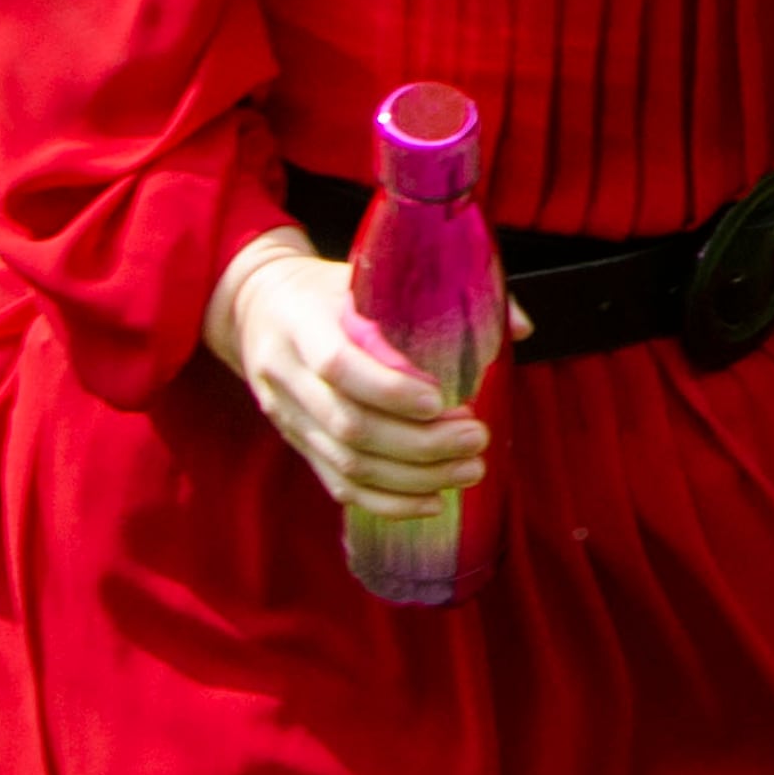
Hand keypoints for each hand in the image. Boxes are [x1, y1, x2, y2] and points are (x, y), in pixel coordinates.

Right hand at [205, 236, 518, 520]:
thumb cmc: (327, 287)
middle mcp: (287, 376)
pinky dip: (387, 502)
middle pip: (349, 426)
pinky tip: (431, 501)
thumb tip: (518, 327)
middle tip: (477, 437)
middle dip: (419, 442)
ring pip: (347, 464)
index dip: (389, 389)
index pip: (338, 365)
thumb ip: (440, 296)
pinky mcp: (297, 445)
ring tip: (469, 468)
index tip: (441, 399)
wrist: (255, 307)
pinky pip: (338, 486)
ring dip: (413, 476)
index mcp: (302, 324)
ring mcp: (288, 418)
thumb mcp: (368, 272)